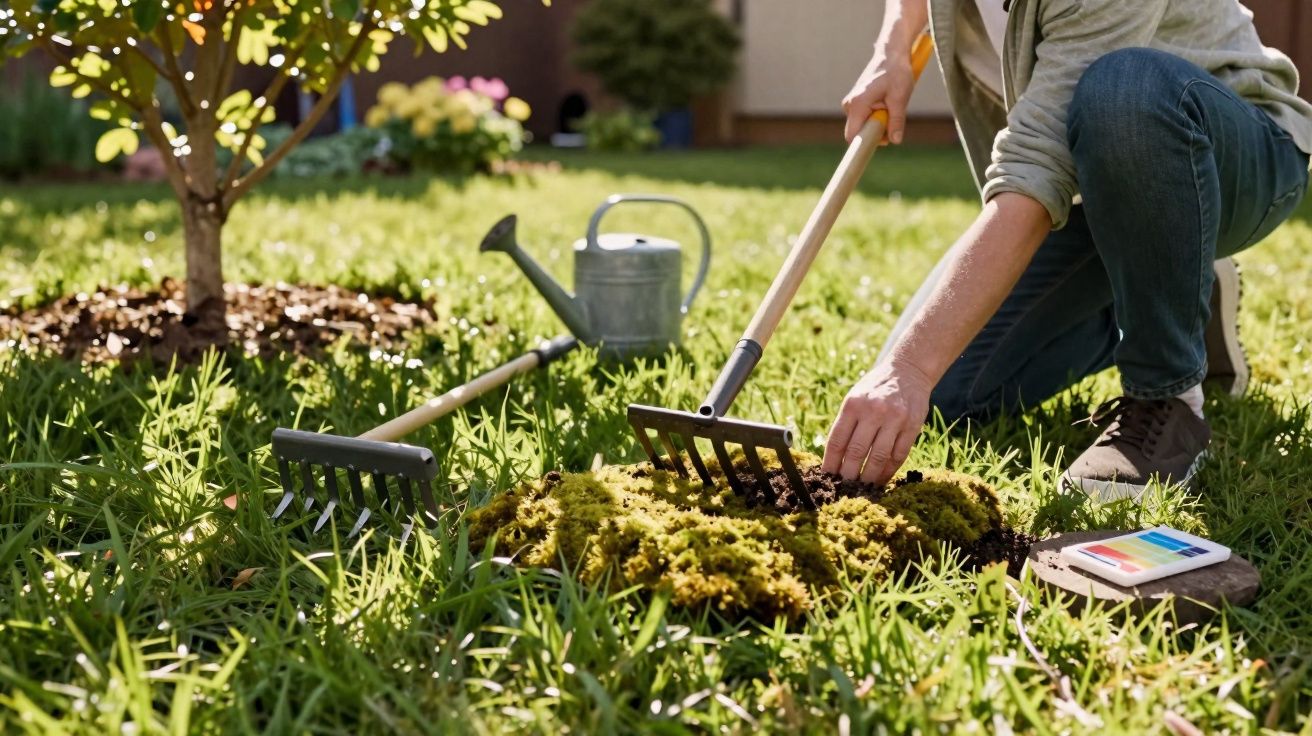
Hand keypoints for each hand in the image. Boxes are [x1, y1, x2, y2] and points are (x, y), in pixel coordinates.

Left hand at [822, 360, 932, 483]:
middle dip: (848, 476)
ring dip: (869, 478)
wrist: (908, 371)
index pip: (837, 441)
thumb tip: (834, 459)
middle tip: (843, 490)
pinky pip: (898, 456)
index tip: (826, 479)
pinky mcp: (912, 426)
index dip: (830, 464)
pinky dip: (888, 472)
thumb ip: (846, 424)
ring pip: (878, 458)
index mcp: (853, 404)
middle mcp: (873, 411)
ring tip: (862, 489)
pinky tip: (881, 480)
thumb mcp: (854, 398)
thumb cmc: (874, 389)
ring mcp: (895, 418)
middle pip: (856, 453)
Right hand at [841, 49, 914, 143]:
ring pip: (864, 127)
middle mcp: (850, 106)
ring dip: (879, 123)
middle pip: (859, 133)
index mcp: (857, 104)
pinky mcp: (857, 104)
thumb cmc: (896, 72)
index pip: (852, 136)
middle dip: (877, 132)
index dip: (864, 144)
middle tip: (892, 115)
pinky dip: (878, 117)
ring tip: (890, 105)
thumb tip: (895, 141)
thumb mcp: (900, 98)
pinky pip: (865, 120)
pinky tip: (886, 103)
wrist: (892, 55)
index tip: (879, 144)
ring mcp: (852, 104)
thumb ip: (896, 121)